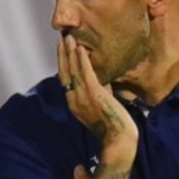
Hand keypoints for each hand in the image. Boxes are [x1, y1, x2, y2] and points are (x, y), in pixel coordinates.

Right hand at [58, 35, 137, 160]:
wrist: (117, 140)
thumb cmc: (113, 127)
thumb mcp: (102, 106)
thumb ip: (100, 92)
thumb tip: (103, 81)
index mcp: (73, 104)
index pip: (65, 80)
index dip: (62, 64)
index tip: (62, 50)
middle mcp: (74, 100)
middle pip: (64, 72)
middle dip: (62, 54)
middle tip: (61, 38)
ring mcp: (82, 97)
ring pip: (72, 70)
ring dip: (69, 52)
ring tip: (67, 37)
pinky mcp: (94, 94)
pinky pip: (85, 73)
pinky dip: (81, 60)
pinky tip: (80, 48)